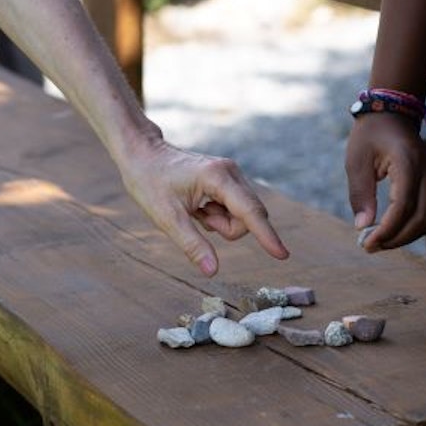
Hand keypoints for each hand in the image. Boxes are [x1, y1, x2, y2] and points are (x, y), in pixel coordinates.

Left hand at [118, 138, 288, 275]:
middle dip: (225, 228)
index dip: (266, 236)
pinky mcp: (227, 179)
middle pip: (248, 217)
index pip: (249, 211)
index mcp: (217, 177)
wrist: (142, 154)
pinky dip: (217, 215)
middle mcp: (231, 172)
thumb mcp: (167, 218)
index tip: (283, 255)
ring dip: (219, 222)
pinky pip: (234, 209)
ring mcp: (231, 174)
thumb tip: (212, 271)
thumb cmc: (150, 182)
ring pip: (241, 215)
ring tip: (194, 210)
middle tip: (197, 218)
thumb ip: (192, 244)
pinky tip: (198, 206)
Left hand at [345, 113, 425, 250]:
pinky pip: (425, 211)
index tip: (367, 243)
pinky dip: (409, 226)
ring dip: (404, 236)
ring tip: (377, 243)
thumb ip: (360, 193)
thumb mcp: (356, 160)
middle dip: (397, 238)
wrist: (392, 113)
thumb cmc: (370, 134)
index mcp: (408, 162)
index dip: (387, 229)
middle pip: (421, 218)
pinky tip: (388, 231)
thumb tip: (362, 227)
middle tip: (370, 247)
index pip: (403, 205)